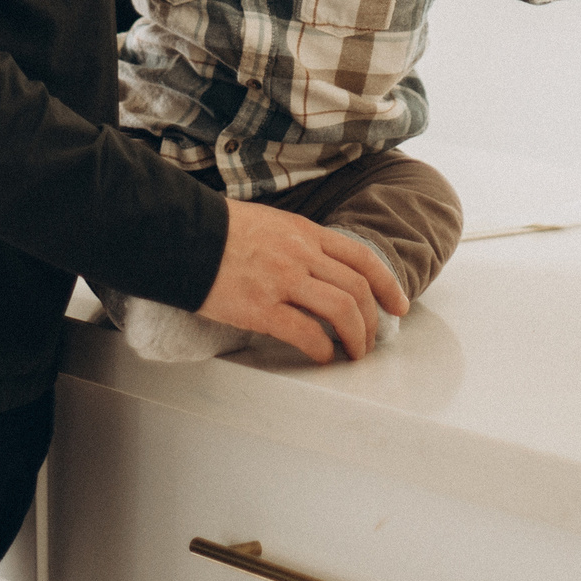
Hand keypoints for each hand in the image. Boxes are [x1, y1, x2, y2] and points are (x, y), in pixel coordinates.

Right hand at [197, 199, 408, 363]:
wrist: (182, 235)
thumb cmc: (220, 230)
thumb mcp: (270, 223)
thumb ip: (298, 243)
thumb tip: (319, 269)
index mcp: (305, 232)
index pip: (362, 258)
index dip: (388, 285)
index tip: (398, 305)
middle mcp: (301, 254)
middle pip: (358, 289)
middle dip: (372, 320)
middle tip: (371, 340)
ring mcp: (283, 280)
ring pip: (342, 310)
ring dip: (356, 338)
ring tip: (353, 354)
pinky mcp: (261, 307)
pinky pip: (306, 332)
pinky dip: (322, 349)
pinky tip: (322, 357)